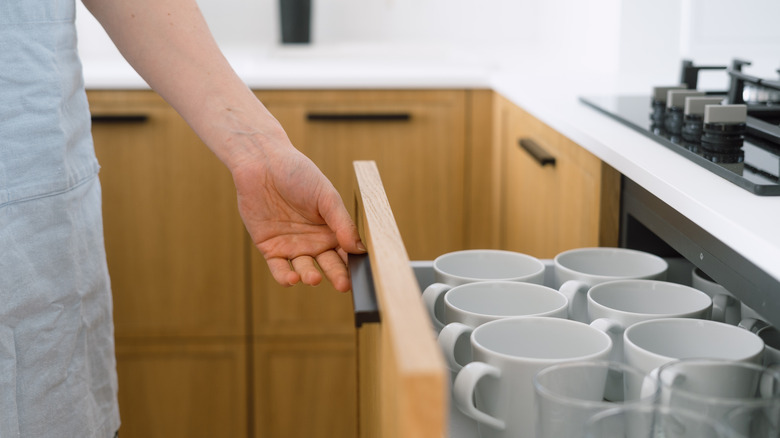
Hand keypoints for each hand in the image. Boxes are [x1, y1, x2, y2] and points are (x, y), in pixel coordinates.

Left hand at [232, 146, 364, 291]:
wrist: (263, 164)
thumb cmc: (298, 174)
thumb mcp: (327, 196)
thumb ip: (342, 223)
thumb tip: (359, 248)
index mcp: (332, 229)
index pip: (346, 253)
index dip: (353, 264)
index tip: (360, 274)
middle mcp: (314, 241)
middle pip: (328, 265)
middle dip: (336, 276)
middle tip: (343, 285)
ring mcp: (292, 246)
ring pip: (304, 269)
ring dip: (310, 276)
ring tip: (313, 278)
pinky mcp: (270, 248)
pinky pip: (279, 268)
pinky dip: (285, 276)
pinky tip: (292, 279)